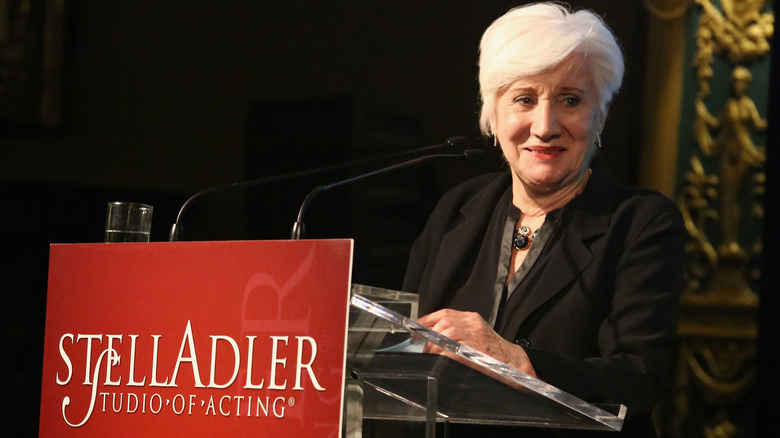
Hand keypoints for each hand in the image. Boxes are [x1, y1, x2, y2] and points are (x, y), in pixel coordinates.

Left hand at [417, 308, 536, 377]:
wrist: (513, 363)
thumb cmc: (493, 351)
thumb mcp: (476, 334)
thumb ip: (458, 331)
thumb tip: (433, 336)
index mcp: (472, 318)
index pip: (445, 313)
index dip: (428, 320)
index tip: (416, 328)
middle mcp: (473, 324)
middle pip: (443, 324)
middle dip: (431, 338)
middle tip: (427, 349)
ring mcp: (475, 337)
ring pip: (445, 336)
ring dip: (435, 348)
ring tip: (433, 356)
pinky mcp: (474, 352)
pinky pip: (451, 352)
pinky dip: (442, 356)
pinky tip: (441, 361)